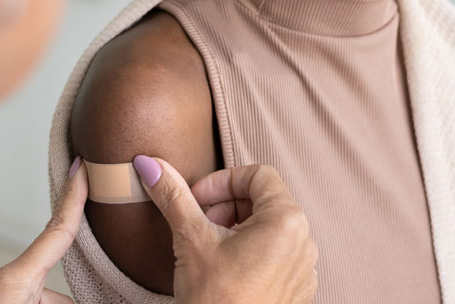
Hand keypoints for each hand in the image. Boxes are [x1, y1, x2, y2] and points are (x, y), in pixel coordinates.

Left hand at [0, 158, 87, 303]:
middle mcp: (3, 283)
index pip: (57, 231)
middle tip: (98, 296)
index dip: (74, 197)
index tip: (82, 167)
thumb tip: (80, 298)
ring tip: (70, 299)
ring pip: (37, 302)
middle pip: (56, 292)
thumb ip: (56, 302)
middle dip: (74, 302)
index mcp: (16, 279)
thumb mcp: (20, 301)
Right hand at [133, 156, 317, 303]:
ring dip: (234, 228)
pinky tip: (224, 271)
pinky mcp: (297, 290)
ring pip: (268, 228)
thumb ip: (173, 195)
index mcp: (287, 221)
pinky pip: (275, 256)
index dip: (220, 181)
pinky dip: (248, 252)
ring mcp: (304, 269)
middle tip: (198, 224)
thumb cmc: (216, 301)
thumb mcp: (190, 239)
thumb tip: (149, 164)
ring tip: (208, 249)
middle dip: (225, 205)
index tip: (195, 199)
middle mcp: (305, 242)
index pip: (257, 174)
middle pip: (263, 200)